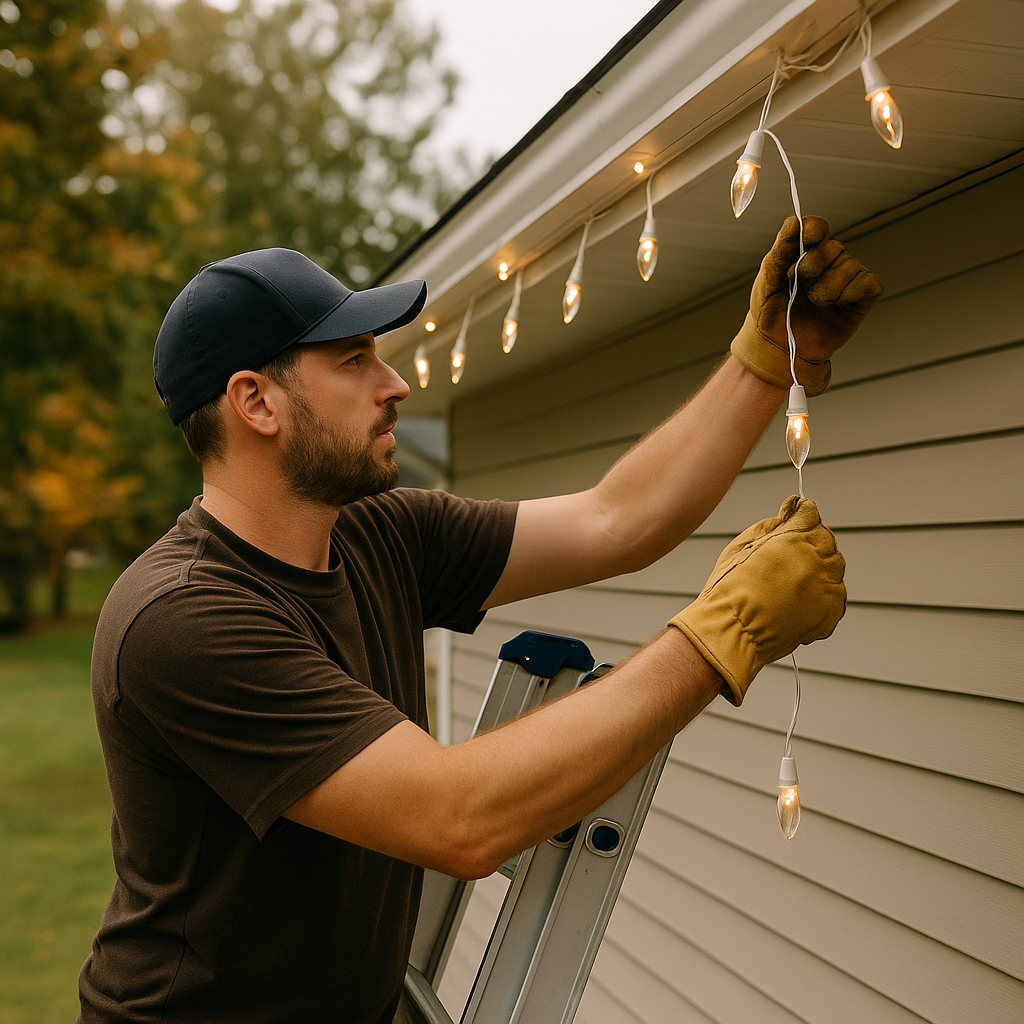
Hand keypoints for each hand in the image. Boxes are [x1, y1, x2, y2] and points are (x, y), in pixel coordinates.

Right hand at [667, 495, 845, 704]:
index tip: (795, 516)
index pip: (811, 514)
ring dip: (818, 569)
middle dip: (810, 542)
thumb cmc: (729, 590)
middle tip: (787, 555)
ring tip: (790, 582)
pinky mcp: (830, 614)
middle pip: (826, 540)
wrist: (732, 633)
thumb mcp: (741, 545)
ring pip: (835, 568)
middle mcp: (816, 561)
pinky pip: (836, 596)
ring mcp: (826, 589)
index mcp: (794, 539)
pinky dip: (822, 595)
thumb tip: (790, 511)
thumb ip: (771, 524)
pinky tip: (798, 600)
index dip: (801, 514)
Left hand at [731, 216, 882, 395]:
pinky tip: (836, 304)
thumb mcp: (767, 282)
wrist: (778, 348)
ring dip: (828, 288)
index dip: (814, 231)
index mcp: (803, 252)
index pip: (816, 228)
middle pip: (833, 248)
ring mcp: (847, 277)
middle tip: (800, 287)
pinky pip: (869, 283)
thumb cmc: (770, 314)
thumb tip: (794, 222)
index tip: (808, 237)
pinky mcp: (863, 296)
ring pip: (850, 267)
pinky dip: (851, 293)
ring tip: (815, 303)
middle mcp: (829, 261)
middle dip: (814, 268)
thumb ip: (780, 252)